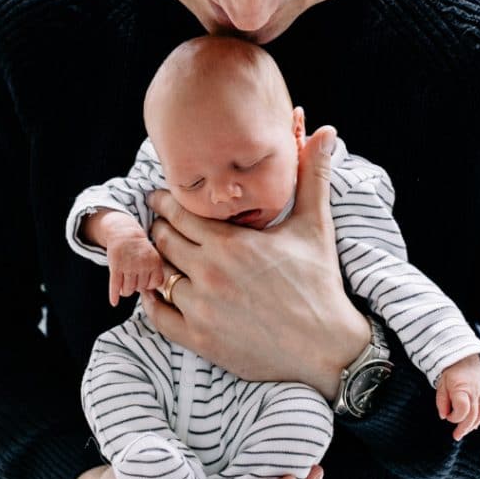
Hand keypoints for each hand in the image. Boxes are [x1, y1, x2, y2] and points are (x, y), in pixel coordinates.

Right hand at [106, 227, 164, 306]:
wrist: (125, 233)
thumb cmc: (139, 249)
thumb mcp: (152, 257)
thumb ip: (154, 275)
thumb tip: (151, 298)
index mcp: (154, 262)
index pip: (153, 285)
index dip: (148, 284)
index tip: (143, 279)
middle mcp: (143, 264)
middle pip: (140, 288)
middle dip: (135, 285)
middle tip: (132, 276)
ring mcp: (129, 266)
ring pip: (128, 290)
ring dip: (125, 290)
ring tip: (124, 283)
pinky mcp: (116, 267)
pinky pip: (115, 286)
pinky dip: (114, 295)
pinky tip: (114, 302)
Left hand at [142, 126, 369, 399]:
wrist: (326, 347)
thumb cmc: (320, 283)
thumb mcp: (316, 226)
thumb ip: (313, 175)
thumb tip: (327, 131)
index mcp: (231, 243)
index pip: (178, 212)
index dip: (167, 201)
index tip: (163, 196)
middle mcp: (209, 274)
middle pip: (163, 240)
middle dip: (161, 228)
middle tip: (163, 223)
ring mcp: (201, 309)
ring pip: (158, 274)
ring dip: (158, 262)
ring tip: (163, 254)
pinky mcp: (199, 339)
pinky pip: (156, 315)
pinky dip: (152, 300)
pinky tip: (159, 289)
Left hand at [435, 355, 479, 440]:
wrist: (466, 356)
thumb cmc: (451, 369)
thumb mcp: (442, 383)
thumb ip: (442, 400)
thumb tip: (443, 416)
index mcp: (463, 389)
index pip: (462, 409)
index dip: (455, 417)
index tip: (447, 416)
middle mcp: (474, 393)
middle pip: (472, 416)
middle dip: (464, 428)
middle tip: (456, 436)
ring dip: (471, 426)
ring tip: (463, 433)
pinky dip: (478, 419)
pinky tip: (472, 426)